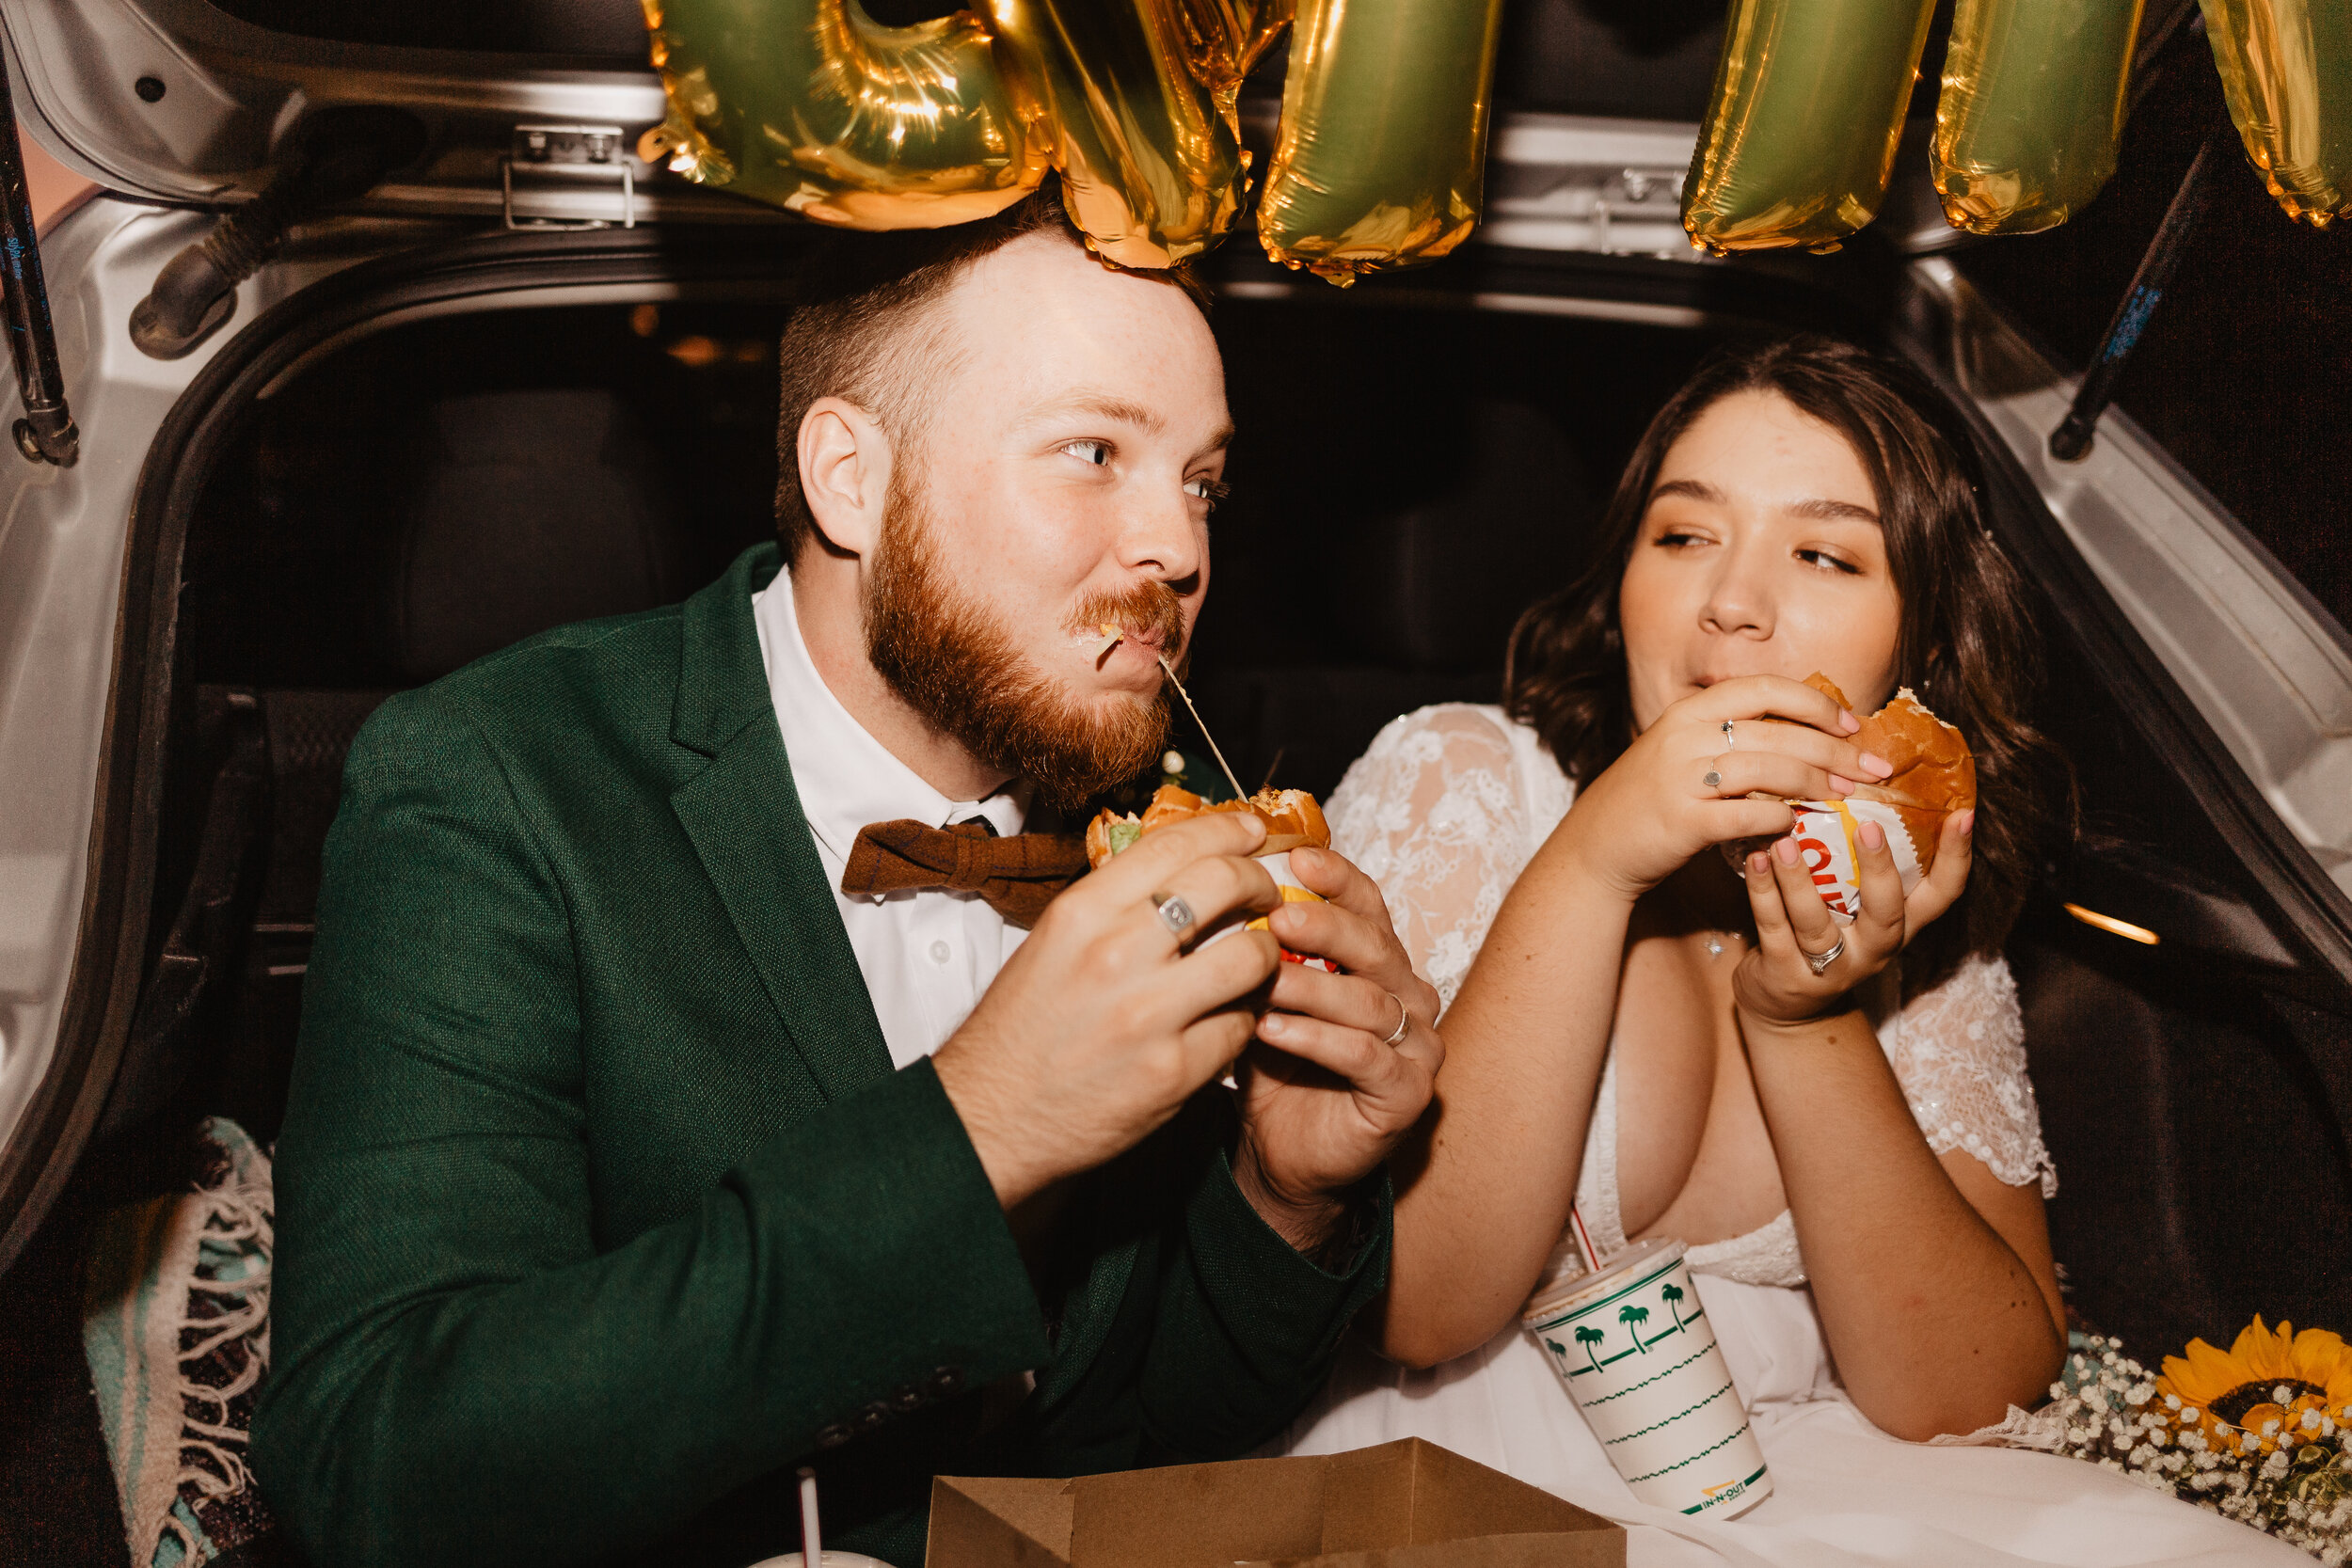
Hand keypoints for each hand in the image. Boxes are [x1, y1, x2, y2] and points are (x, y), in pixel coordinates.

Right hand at [934, 812, 1281, 1208]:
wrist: (990, 1119)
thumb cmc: (1021, 1033)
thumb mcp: (1053, 945)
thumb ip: (1113, 907)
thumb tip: (1181, 872)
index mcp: (1081, 913)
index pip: (1173, 843)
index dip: (1228, 828)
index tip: (1253, 831)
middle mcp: (1115, 954)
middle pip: (1224, 883)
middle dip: (1261, 883)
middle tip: (1267, 896)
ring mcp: (1148, 1014)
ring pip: (1251, 956)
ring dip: (1267, 954)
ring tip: (1259, 963)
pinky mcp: (1173, 1071)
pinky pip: (1240, 1026)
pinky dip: (1245, 1018)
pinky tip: (1232, 1019)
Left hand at [1234, 846, 1442, 1253]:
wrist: (1282, 1153)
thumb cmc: (1274, 1066)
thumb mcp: (1261, 998)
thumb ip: (1257, 953)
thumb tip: (1214, 891)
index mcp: (1378, 961)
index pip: (1367, 905)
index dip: (1336, 878)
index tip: (1295, 857)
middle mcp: (1408, 995)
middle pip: (1375, 947)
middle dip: (1326, 928)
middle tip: (1278, 918)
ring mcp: (1416, 1045)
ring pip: (1369, 1001)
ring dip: (1312, 987)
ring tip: (1262, 978)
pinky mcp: (1408, 1093)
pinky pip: (1365, 1056)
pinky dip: (1317, 1040)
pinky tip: (1272, 1031)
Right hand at [1551, 675, 1892, 902]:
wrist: (1595, 848)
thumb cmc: (1649, 801)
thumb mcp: (1680, 751)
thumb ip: (1729, 736)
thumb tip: (1803, 735)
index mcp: (1688, 710)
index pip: (1765, 688)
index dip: (1816, 703)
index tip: (1852, 724)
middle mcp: (1683, 735)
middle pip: (1778, 731)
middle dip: (1835, 750)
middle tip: (1872, 768)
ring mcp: (1681, 777)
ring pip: (1769, 769)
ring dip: (1817, 783)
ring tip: (1847, 796)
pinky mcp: (1683, 821)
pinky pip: (1748, 814)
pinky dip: (1781, 819)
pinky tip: (1798, 825)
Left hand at [1732, 807, 1974, 1025]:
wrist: (1785, 1004)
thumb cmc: (1823, 932)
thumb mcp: (1854, 904)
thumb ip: (1860, 862)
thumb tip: (1857, 781)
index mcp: (1899, 925)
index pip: (1943, 894)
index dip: (1956, 857)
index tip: (1964, 814)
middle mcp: (1874, 949)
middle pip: (1887, 913)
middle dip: (1880, 870)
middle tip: (1867, 827)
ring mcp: (1831, 967)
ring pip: (1818, 923)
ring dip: (1800, 880)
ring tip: (1784, 840)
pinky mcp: (1787, 975)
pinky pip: (1774, 929)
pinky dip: (1763, 892)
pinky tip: (1754, 859)